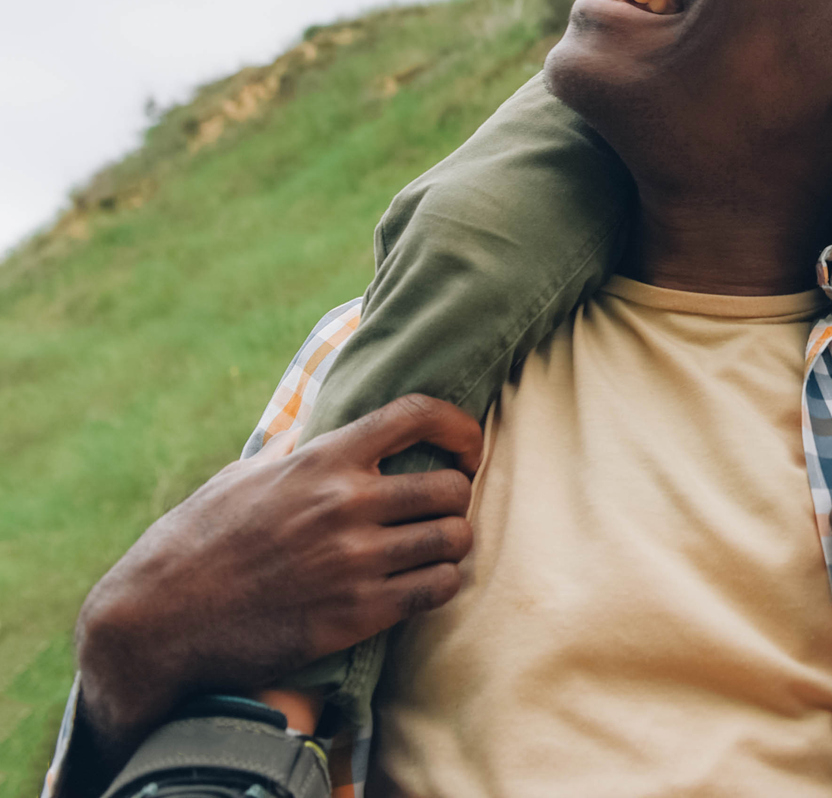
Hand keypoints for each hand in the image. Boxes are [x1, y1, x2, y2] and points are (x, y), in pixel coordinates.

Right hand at [71, 396, 481, 780]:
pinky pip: (437, 588)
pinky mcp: (357, 613)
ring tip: (435, 547)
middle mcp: (345, 504)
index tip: (468, 445)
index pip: (416, 415)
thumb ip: (291, 447)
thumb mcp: (240, 476)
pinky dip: (440, 583)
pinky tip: (423, 582)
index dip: (459, 425)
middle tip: (441, 510)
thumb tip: (314, 417)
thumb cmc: (196, 541)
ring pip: (455, 539)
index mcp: (322, 460)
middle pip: (452, 486)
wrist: (159, 621)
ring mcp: (355, 561)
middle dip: (456, 497)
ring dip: (452, 543)